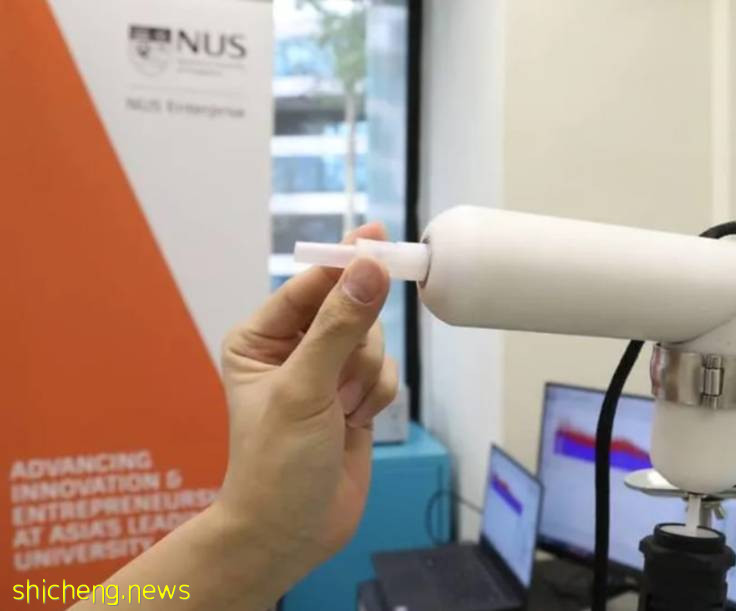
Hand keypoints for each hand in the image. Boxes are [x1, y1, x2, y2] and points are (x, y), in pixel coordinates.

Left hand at [216, 222, 398, 568]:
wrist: (291, 532)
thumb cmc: (276, 465)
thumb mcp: (304, 389)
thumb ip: (340, 327)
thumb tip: (371, 269)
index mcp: (261, 337)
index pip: (310, 285)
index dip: (345, 262)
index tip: (379, 238)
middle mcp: (293, 349)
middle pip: (352, 310)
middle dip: (354, 348)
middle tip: (340, 384)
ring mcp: (327, 373)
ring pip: (374, 342)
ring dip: (365, 378)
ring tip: (340, 413)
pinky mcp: (354, 397)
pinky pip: (385, 372)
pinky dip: (377, 396)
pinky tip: (354, 422)